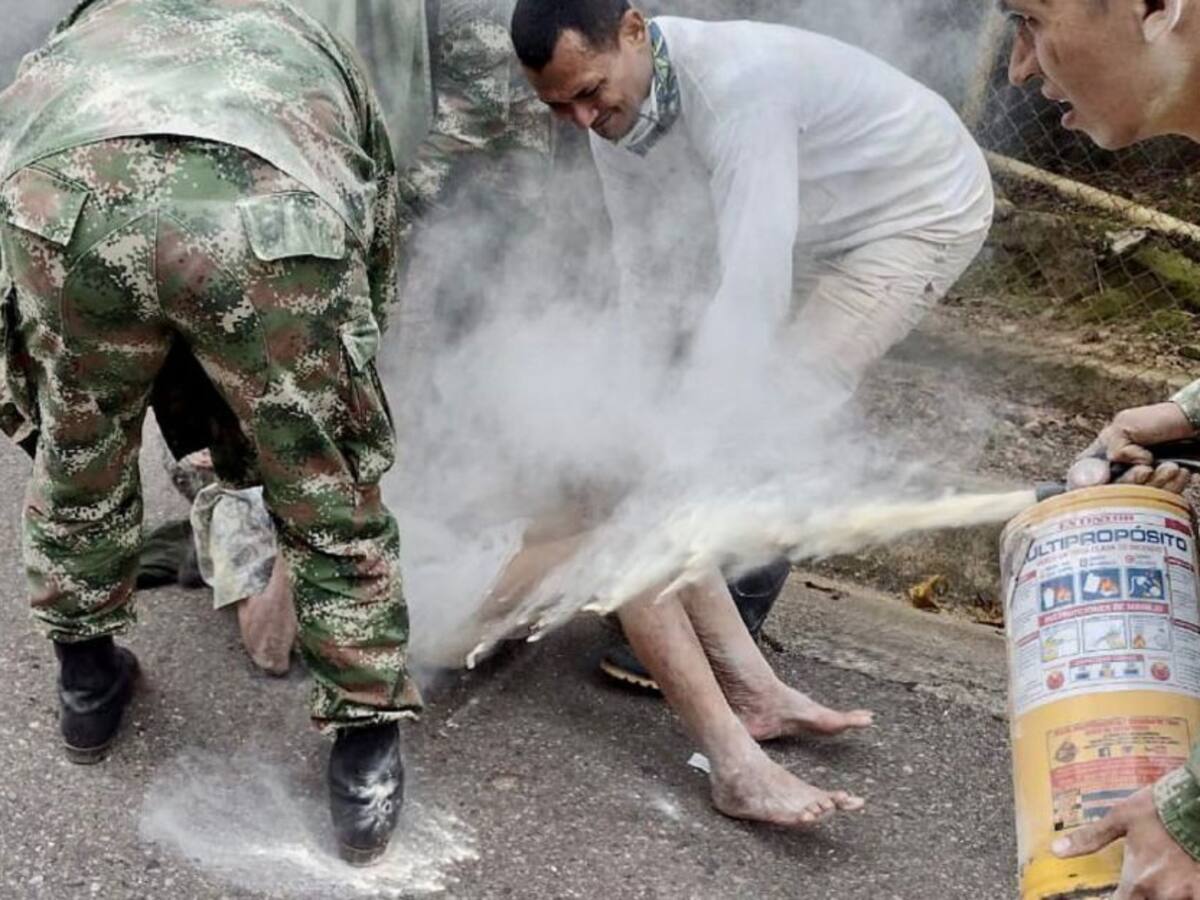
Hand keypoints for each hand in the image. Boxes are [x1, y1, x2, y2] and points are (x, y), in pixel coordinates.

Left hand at [1052, 787, 1199, 898]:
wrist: (1199, 802)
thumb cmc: (1160, 808)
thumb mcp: (1121, 818)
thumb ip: (1090, 839)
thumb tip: (1056, 852)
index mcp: (1138, 880)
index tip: (1109, 895)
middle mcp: (1162, 893)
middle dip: (1138, 896)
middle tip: (1136, 882)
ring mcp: (1188, 894)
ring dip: (1160, 895)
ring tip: (1158, 879)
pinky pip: (1194, 898)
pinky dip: (1186, 894)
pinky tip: (1183, 887)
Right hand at [1066, 403, 1195, 492]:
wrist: (1198, 423)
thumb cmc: (1163, 420)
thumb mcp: (1125, 426)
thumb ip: (1110, 449)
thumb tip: (1110, 473)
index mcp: (1103, 452)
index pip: (1081, 476)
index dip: (1087, 481)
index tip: (1102, 479)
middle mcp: (1118, 469)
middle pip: (1111, 491)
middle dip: (1131, 482)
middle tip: (1147, 469)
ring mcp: (1141, 481)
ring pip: (1137, 498)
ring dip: (1156, 483)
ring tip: (1171, 467)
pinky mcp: (1163, 489)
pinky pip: (1161, 498)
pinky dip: (1171, 487)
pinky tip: (1180, 473)